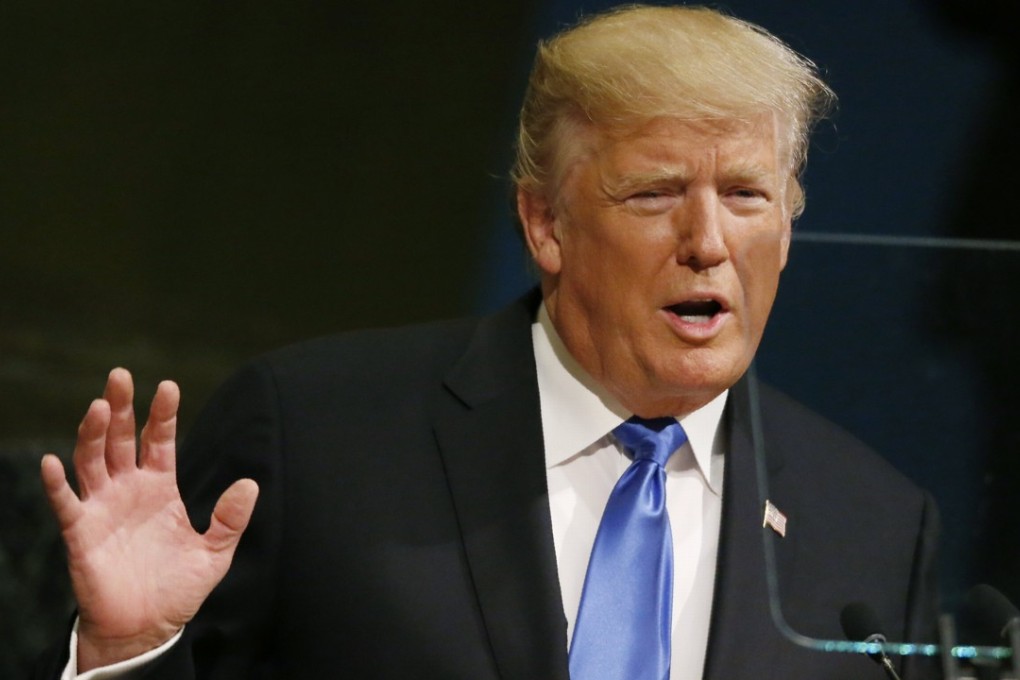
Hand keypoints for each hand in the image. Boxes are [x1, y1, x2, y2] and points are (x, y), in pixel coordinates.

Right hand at [40, 368, 258, 671]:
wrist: (147, 627)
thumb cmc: (178, 588)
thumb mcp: (215, 553)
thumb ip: (231, 519)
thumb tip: (250, 483)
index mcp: (160, 487)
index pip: (159, 440)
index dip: (162, 414)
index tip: (169, 386)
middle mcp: (128, 489)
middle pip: (121, 439)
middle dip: (120, 407)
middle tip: (121, 375)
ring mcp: (102, 508)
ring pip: (92, 460)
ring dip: (92, 434)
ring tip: (98, 406)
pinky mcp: (81, 534)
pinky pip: (66, 504)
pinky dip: (57, 484)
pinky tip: (53, 462)